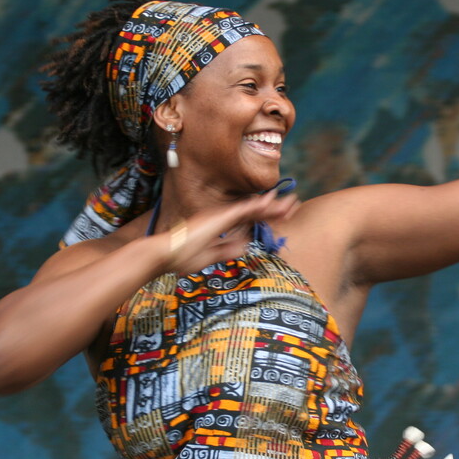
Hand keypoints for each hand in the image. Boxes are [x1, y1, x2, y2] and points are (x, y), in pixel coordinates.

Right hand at [162, 188, 299, 273]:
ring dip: (273, 205)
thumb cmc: (182, 257)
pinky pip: (244, 209)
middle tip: (293, 204)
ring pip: (253, 207)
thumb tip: (246, 246)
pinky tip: (273, 202)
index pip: (249, 219)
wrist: (165, 254)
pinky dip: (260, 206)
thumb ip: (228, 249)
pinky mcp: (220, 217)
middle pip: (255, 210)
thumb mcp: (211, 256)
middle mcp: (222, 216)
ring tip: (291, 201)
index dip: (267, 217)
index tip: (283, 216)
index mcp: (221, 225)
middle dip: (275, 208)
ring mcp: (221, 215)